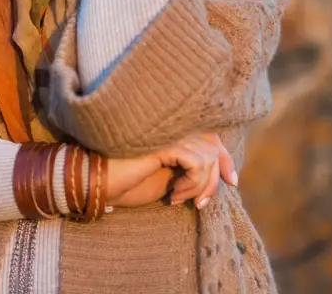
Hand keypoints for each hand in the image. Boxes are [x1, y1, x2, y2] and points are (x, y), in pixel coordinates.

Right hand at [106, 133, 235, 208]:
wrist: (99, 184)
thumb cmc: (128, 181)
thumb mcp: (167, 177)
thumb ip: (188, 168)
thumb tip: (219, 175)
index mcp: (172, 132)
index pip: (210, 135)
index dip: (225, 157)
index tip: (232, 181)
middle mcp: (171, 127)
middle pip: (213, 144)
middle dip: (215, 177)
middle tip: (202, 203)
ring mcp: (166, 132)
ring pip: (207, 156)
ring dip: (201, 186)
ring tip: (182, 199)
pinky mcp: (162, 143)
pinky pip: (196, 162)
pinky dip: (193, 183)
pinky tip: (174, 195)